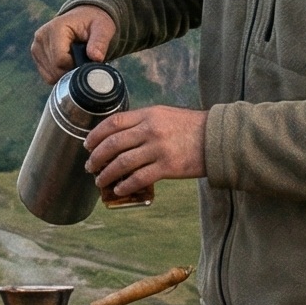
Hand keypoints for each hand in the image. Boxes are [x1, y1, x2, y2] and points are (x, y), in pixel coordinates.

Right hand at [31, 6, 116, 83]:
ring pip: (50, 75)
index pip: (60, 60)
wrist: (82, 17)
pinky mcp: (35, 53)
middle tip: (83, 60)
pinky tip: (67, 62)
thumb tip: (96, 58)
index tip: (86, 61)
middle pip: (54, 69)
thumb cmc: (92, 23)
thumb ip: (100, 42)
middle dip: (71, 71)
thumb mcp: (102, 29)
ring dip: (65, 73)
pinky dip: (58, 74)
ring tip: (75, 59)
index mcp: (55, 28)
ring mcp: (36, 46)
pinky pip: (46, 75)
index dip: (75, 66)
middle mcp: (41, 36)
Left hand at [83, 105, 205, 202]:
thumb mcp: (165, 115)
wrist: (218, 139)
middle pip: (113, 144)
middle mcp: (150, 130)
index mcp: (148, 115)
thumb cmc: (191, 127)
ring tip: (100, 180)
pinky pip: (139, 178)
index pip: (113, 122)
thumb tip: (119, 135)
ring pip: (122, 163)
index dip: (96, 135)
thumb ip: (143, 122)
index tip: (87, 145)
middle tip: (90, 166)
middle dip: (96, 157)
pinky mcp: (168, 167)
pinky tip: (119, 189)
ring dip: (106, 174)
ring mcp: (159, 149)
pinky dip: (125, 185)